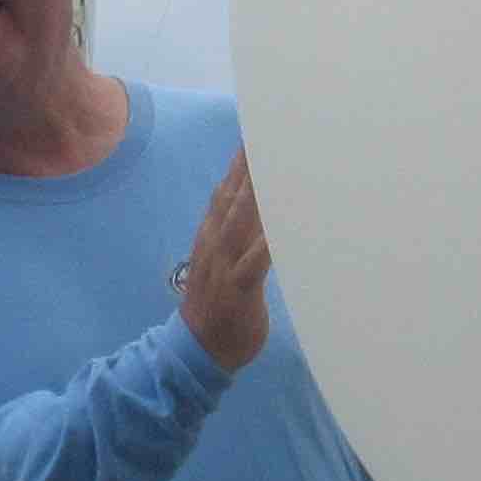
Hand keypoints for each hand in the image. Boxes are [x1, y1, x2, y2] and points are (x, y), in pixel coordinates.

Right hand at [179, 152, 272, 372]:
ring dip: (258, 191)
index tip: (256, 131)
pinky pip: (255, 261)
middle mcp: (215, 242)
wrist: (198, 351)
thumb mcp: (225, 264)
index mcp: (212, 235)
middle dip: (250, 164)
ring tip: (275, 162)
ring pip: (241, 220)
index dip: (240, 161)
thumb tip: (261, 212)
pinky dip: (268, 242)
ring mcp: (225, 264)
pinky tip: (281, 228)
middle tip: (269, 130)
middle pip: (234, 195)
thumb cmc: (220, 307)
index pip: (226, 189)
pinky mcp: (238, 288)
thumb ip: (240, 237)